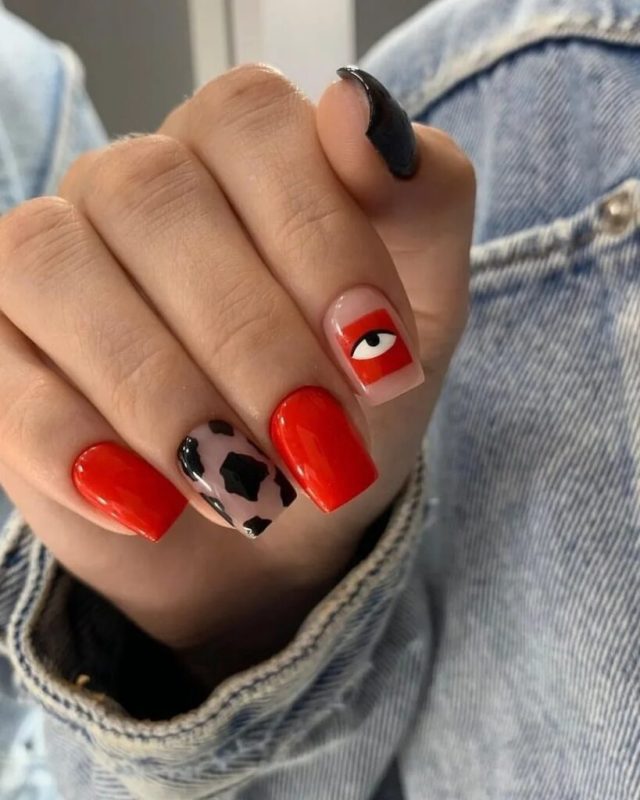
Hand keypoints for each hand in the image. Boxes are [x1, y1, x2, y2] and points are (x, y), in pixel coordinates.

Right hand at [0, 65, 473, 670]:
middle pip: (154, 198)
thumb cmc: (350, 400)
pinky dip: (72, 447)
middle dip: (251, 340)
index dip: (320, 235)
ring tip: (246, 491)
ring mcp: (51, 262)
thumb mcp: (421, 310)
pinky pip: (2, 377)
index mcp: (238, 149)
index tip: (379, 355)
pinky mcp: (2, 354)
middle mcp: (131, 185)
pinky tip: (150, 509)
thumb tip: (359, 110)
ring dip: (162, 396)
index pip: (251, 122)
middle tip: (318, 448)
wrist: (280, 513)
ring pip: (55, 269)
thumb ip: (424, 201)